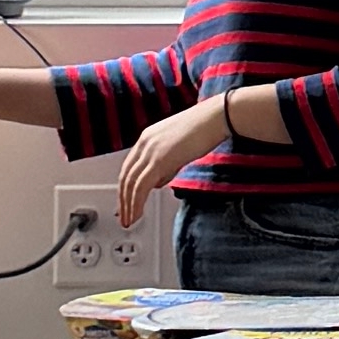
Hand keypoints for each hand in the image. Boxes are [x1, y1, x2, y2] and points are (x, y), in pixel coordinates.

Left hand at [112, 91, 258, 229]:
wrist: (215, 118)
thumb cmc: (204, 129)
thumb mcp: (178, 148)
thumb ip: (166, 165)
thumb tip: (157, 182)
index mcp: (147, 138)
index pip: (129, 167)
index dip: (125, 187)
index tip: (125, 202)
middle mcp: (144, 143)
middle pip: (125, 177)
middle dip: (123, 200)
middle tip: (124, 216)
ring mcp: (150, 151)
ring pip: (130, 184)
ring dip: (128, 205)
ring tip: (130, 220)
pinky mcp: (159, 160)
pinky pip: (141, 186)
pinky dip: (136, 202)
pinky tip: (138, 213)